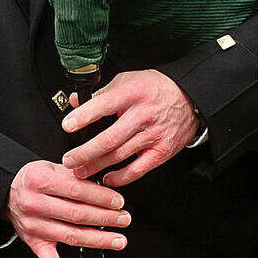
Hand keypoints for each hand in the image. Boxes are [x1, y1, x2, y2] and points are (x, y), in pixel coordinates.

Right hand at [4, 160, 129, 257]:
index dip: (101, 197)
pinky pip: (47, 256)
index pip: (77, 191)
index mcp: (41, 181)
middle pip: (76, 215)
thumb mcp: (53, 167)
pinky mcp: (32, 240)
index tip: (119, 201)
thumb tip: (106, 184)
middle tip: (124, 219)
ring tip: (118, 239)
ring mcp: (34, 225)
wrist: (6, 191)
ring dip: (98, 239)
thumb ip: (76, 174)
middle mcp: (35, 204)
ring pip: (70, 235)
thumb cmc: (35, 178)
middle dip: (105, 218)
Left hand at [62, 69, 199, 186]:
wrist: (190, 97)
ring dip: (96, 166)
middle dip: (85, 152)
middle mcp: (144, 114)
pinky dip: (120, 177)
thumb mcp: (128, 80)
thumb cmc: (155, 88)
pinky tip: (107, 178)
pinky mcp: (162, 150)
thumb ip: (102, 92)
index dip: (84, 116)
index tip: (67, 125)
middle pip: (109, 138)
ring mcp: (154, 134)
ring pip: (119, 155)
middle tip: (69, 160)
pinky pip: (138, 169)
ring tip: (80, 171)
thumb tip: (76, 102)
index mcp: (134, 93)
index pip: (104, 104)